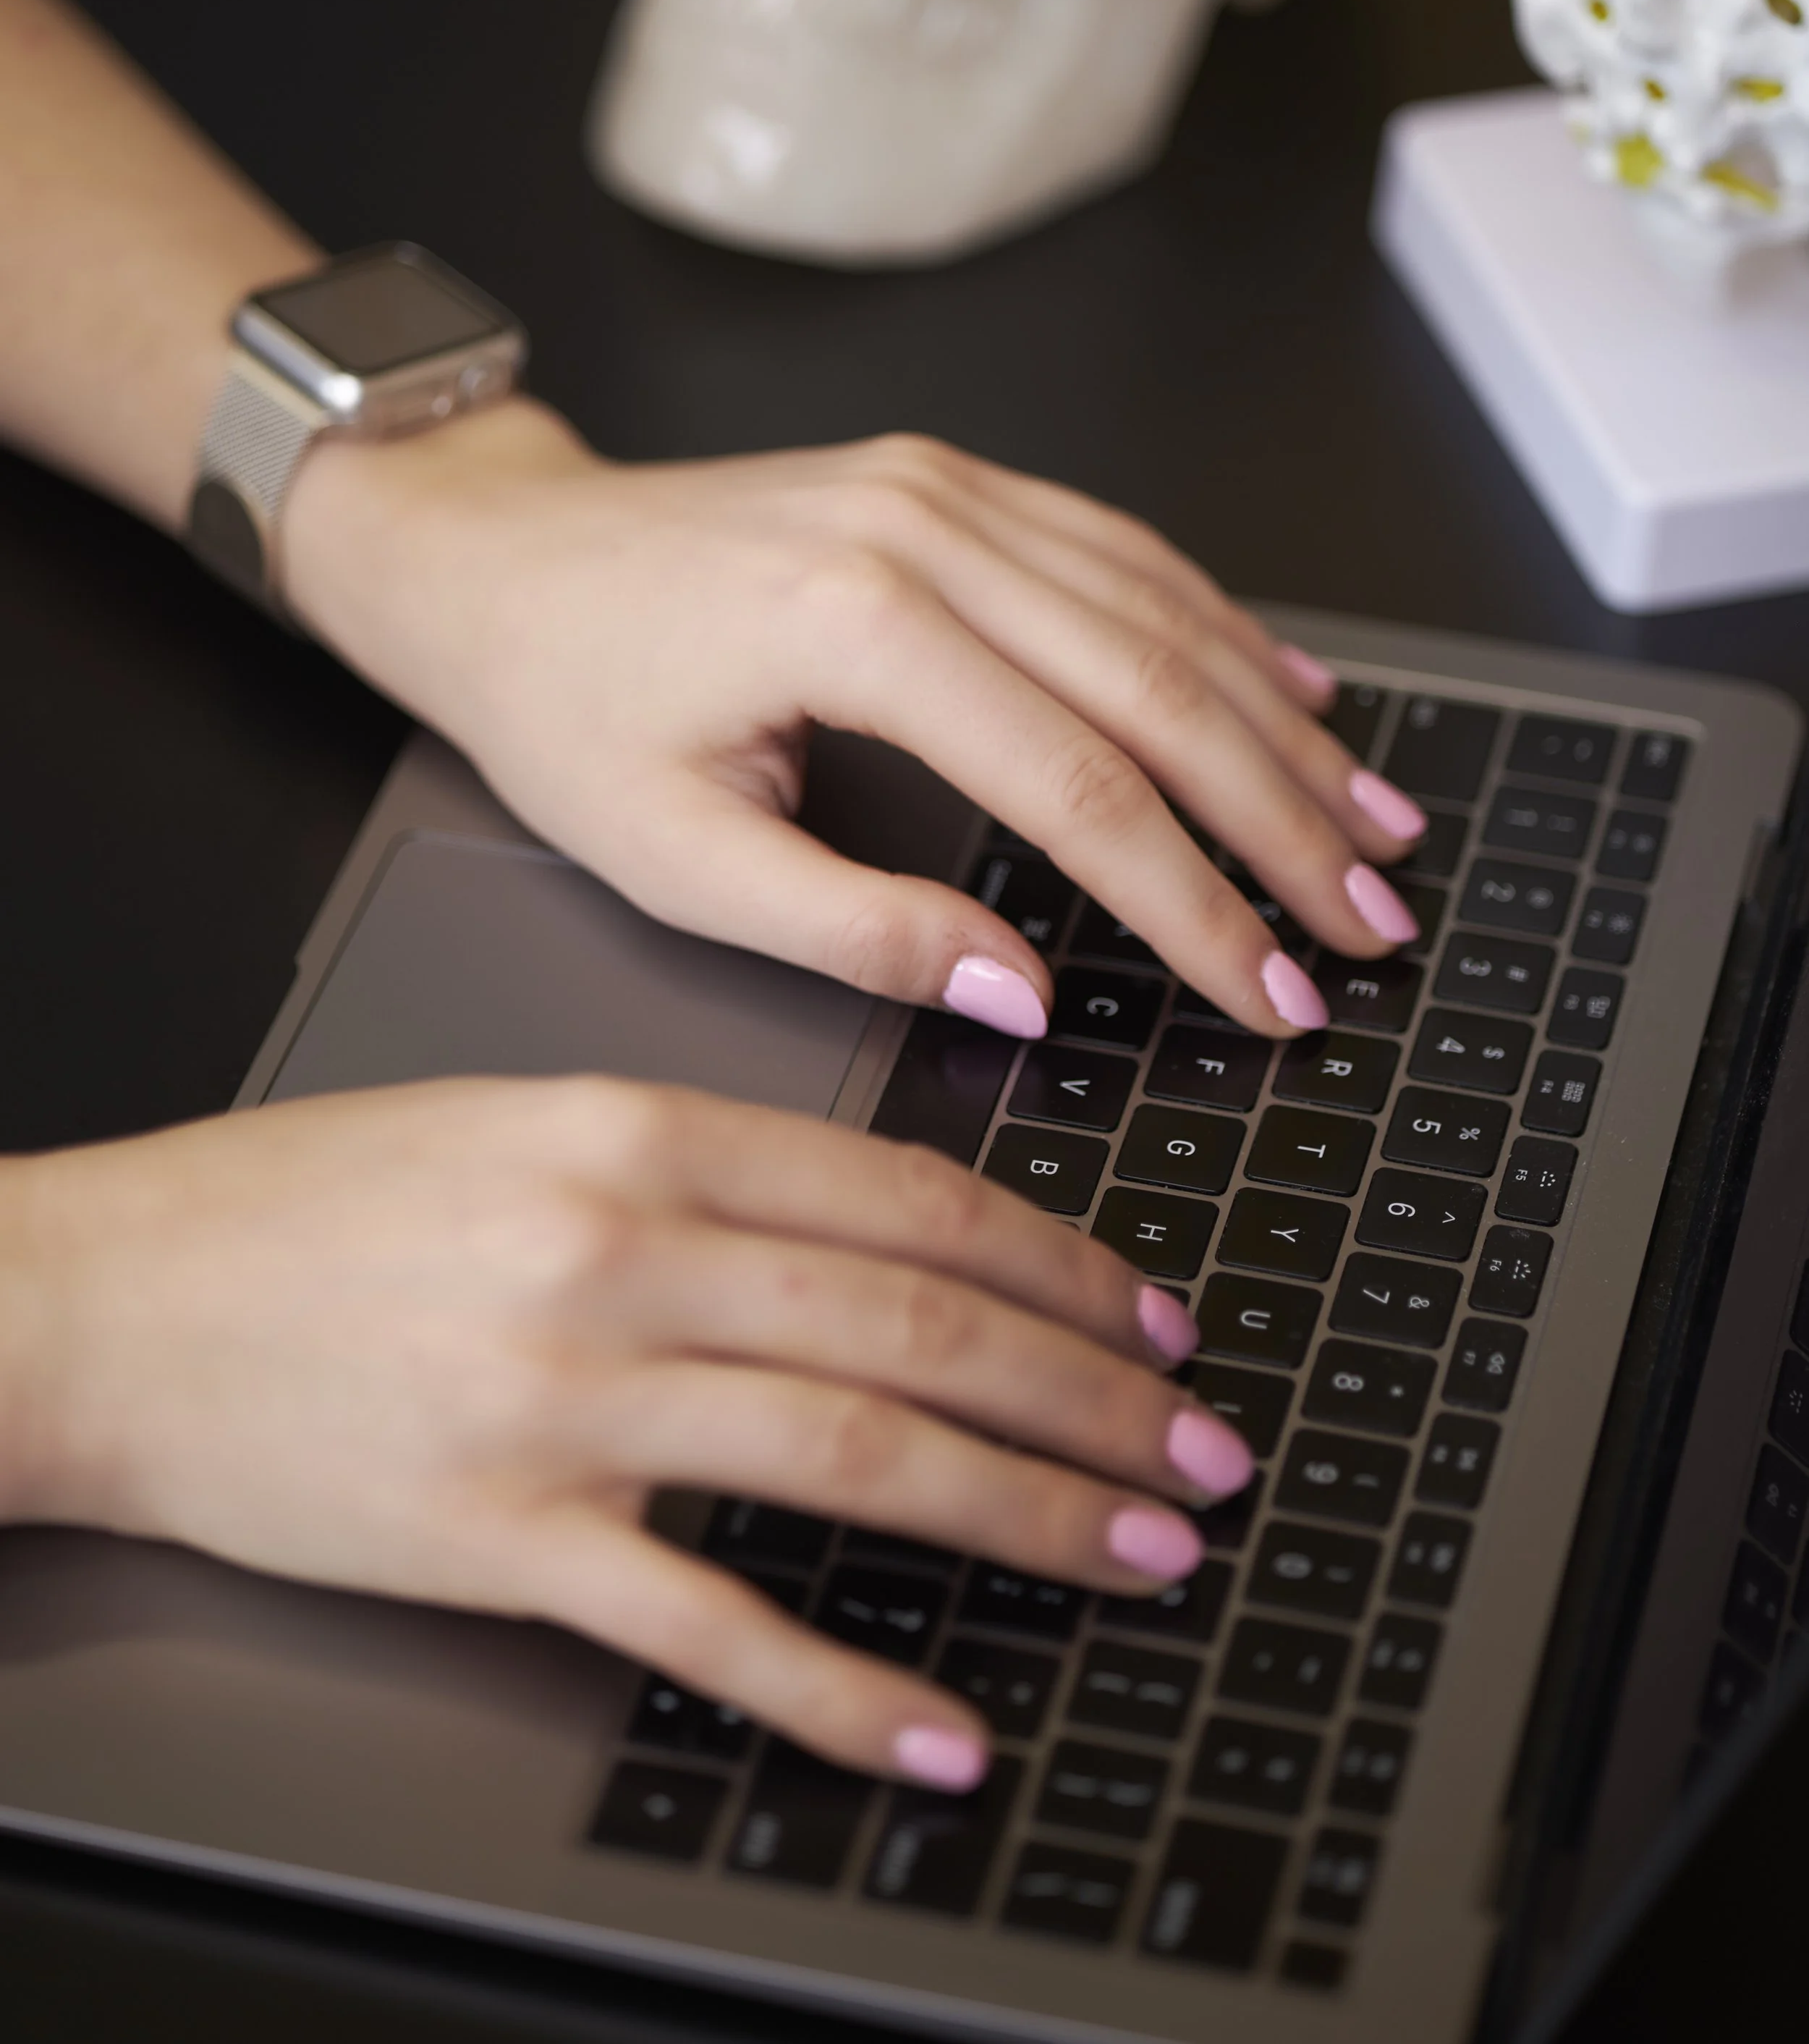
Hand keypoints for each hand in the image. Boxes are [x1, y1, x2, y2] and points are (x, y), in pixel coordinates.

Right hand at [1, 1076, 1248, 1785]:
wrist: (109, 1304)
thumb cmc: (305, 1210)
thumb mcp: (518, 1118)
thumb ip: (696, 1163)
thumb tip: (881, 1230)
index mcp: (633, 1128)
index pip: (908, 1198)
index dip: (1061, 1265)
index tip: (1155, 1313)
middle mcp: (620, 1253)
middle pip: (919, 1327)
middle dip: (1096, 1392)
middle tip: (1207, 1444)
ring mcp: (565, 1401)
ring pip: (858, 1458)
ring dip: (1030, 1514)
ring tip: (1144, 1550)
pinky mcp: (500, 1541)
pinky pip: (712, 1624)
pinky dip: (846, 1688)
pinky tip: (943, 1729)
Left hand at [286, 408, 1425, 1037]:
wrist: (498, 558)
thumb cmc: (564, 704)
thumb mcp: (675, 858)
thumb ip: (860, 932)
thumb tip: (1025, 992)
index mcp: (855, 628)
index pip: (1081, 791)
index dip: (1197, 908)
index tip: (1277, 991)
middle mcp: (923, 532)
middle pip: (1160, 689)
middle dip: (1286, 821)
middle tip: (1373, 923)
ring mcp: (946, 490)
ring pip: (1167, 612)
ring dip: (1284, 726)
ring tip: (1374, 824)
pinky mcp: (952, 481)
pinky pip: (1122, 552)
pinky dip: (1224, 628)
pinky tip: (1292, 694)